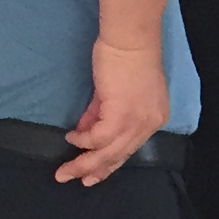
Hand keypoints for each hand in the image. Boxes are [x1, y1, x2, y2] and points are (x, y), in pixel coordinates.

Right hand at [61, 37, 168, 183]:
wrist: (129, 39)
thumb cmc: (123, 57)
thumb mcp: (114, 92)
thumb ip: (100, 114)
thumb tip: (84, 132)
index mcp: (153, 118)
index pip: (130, 148)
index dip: (110, 162)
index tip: (93, 174)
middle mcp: (149, 123)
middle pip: (120, 156)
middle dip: (95, 170)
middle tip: (75, 179)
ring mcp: (137, 120)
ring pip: (108, 153)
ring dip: (84, 163)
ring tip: (65, 171)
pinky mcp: (122, 114)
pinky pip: (99, 138)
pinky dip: (84, 141)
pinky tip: (72, 138)